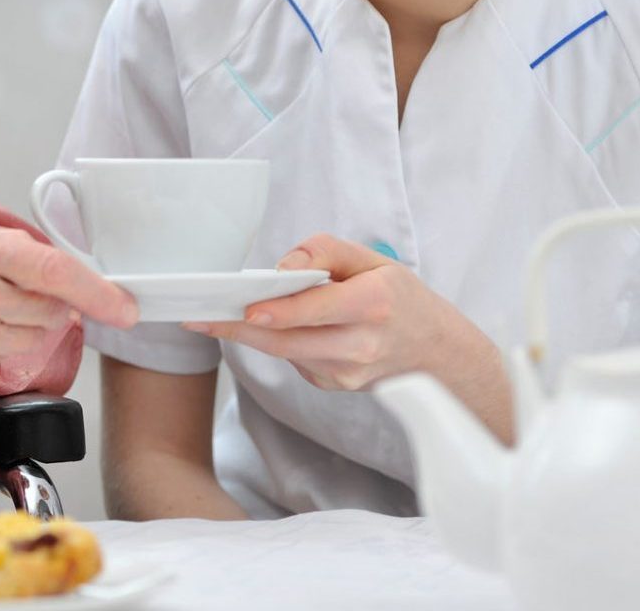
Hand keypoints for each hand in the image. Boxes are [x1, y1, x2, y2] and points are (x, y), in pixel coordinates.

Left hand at [183, 234, 494, 391]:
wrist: (439, 356)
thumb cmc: (403, 300)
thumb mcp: (375, 260)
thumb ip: (326, 253)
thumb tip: (282, 269)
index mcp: (375, 305)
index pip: (318, 309)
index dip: (280, 311)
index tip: (246, 307)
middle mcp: (362, 345)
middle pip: (289, 340)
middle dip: (240, 328)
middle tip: (199, 317)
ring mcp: (348, 373)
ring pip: (286, 354)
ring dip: (250, 337)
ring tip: (214, 318)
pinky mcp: (336, 387)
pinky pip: (296, 361)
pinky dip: (280, 343)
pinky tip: (273, 328)